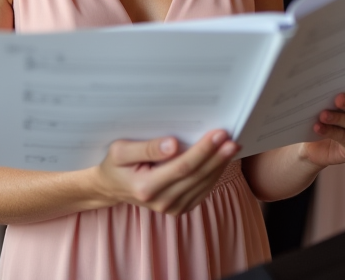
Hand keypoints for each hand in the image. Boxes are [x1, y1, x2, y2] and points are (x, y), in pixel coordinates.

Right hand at [92, 129, 239, 215]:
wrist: (112, 187)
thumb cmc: (115, 164)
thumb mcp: (121, 151)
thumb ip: (147, 148)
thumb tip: (173, 144)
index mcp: (146, 187)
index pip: (182, 167)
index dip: (203, 151)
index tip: (218, 134)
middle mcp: (161, 202)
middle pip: (197, 177)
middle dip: (217, 157)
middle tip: (232, 139)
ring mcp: (172, 208)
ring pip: (203, 185)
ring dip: (220, 165)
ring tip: (232, 147)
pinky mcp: (179, 209)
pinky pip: (202, 191)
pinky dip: (214, 175)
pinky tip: (221, 160)